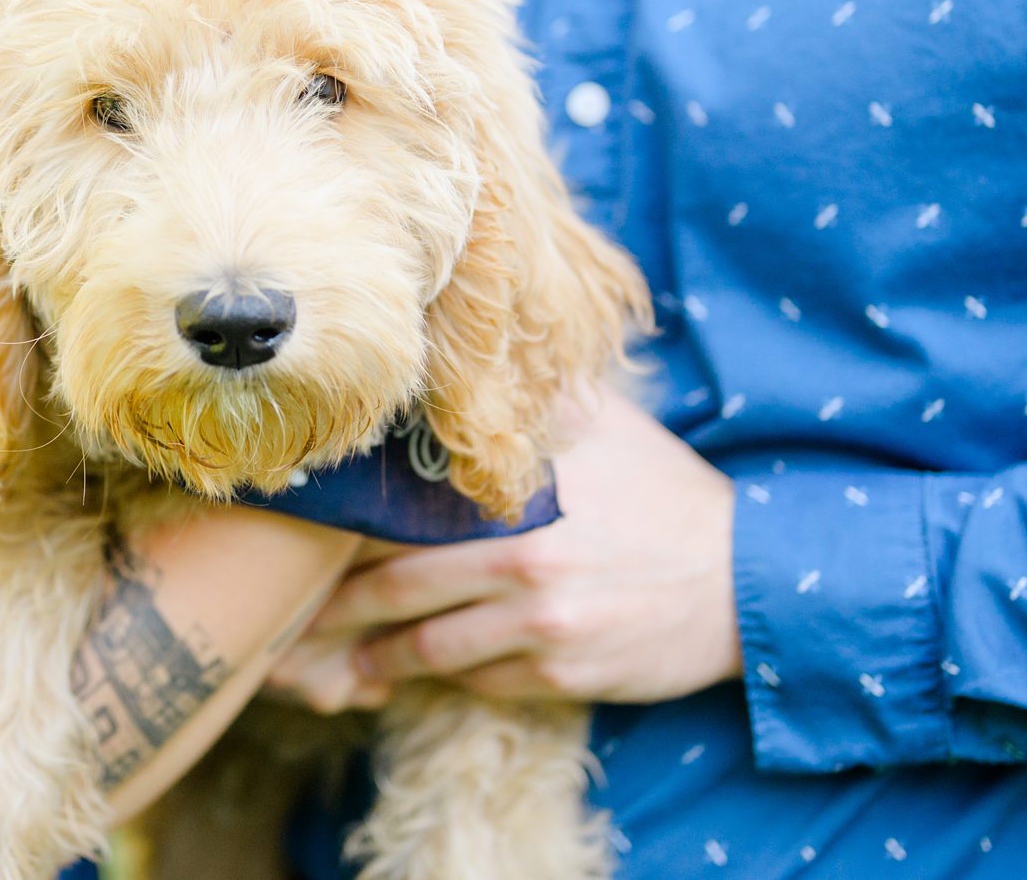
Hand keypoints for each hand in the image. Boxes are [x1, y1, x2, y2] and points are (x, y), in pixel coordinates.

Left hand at [294, 396, 741, 705]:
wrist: (747, 577)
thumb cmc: (662, 493)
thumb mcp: (602, 426)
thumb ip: (531, 400)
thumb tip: (468, 345)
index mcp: (516, 497)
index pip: (401, 515)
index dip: (339, 534)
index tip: (289, 540)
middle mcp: (520, 562)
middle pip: (394, 592)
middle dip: (329, 613)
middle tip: (279, 624)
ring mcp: (540, 625)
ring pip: (425, 649)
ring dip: (366, 659)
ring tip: (320, 666)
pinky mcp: (561, 674)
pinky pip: (476, 681)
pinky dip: (433, 680)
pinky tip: (394, 679)